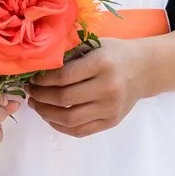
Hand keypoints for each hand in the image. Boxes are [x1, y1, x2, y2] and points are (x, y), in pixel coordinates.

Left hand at [28, 41, 149, 136]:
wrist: (144, 69)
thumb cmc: (114, 54)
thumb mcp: (94, 45)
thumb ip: (69, 53)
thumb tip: (37, 64)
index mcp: (102, 64)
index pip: (64, 77)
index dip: (42, 80)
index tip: (32, 78)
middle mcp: (108, 88)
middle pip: (64, 99)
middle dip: (40, 96)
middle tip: (30, 91)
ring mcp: (110, 108)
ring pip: (69, 119)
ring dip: (46, 113)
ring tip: (36, 104)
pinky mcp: (111, 121)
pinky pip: (79, 130)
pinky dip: (60, 126)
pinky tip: (50, 116)